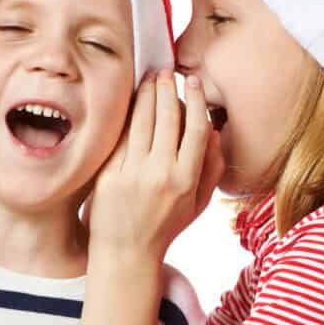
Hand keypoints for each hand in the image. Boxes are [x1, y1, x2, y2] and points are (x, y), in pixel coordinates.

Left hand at [87, 68, 224, 265]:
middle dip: (167, 89)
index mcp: (186, 180)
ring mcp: (132, 173)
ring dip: (146, 94)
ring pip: (141, 121)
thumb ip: (212, 168)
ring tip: (149, 79)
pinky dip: (127, 114)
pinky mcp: (109, 174)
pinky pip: (121, 136)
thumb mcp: (198, 203)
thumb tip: (214, 132)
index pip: (195, 129)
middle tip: (166, 72)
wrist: (126, 252)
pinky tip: (130, 101)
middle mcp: (160, 174)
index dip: (195, 100)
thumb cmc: (165, 226)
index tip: (192, 82)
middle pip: (167, 118)